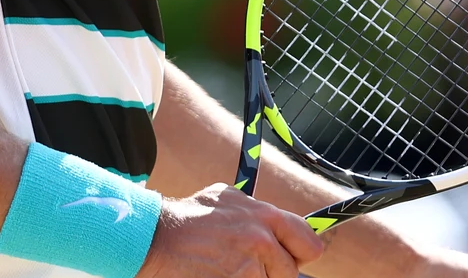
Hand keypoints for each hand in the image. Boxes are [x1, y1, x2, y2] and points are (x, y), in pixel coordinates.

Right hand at [137, 183, 324, 277]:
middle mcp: (261, 241)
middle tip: (250, 266)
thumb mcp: (227, 198)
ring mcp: (249, 268)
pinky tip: (220, 274)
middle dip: (273, 272)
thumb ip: (256, 210)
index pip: (309, 243)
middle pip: (290, 272)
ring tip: (229, 268)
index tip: (291, 257)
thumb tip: (276, 223)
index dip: (300, 253)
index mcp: (265, 216)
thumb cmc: (189, 217)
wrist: (158, 238)